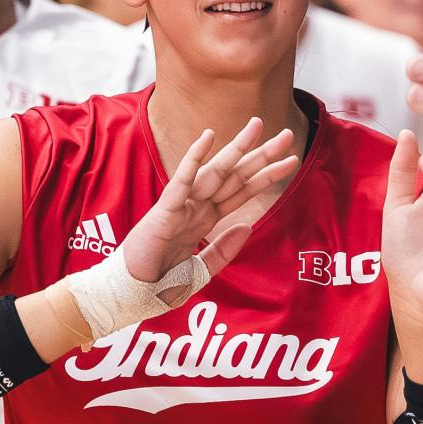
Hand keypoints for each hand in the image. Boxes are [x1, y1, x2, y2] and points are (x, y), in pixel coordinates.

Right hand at [118, 117, 298, 298]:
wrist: (131, 297)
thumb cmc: (159, 284)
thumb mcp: (201, 272)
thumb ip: (223, 250)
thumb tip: (247, 226)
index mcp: (205, 220)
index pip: (242, 192)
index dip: (266, 176)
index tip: (291, 160)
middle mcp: (197, 207)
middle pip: (235, 176)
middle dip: (261, 155)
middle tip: (287, 134)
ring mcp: (182, 206)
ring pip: (215, 172)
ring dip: (237, 148)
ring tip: (258, 126)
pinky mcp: (165, 211)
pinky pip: (182, 181)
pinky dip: (194, 159)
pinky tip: (208, 137)